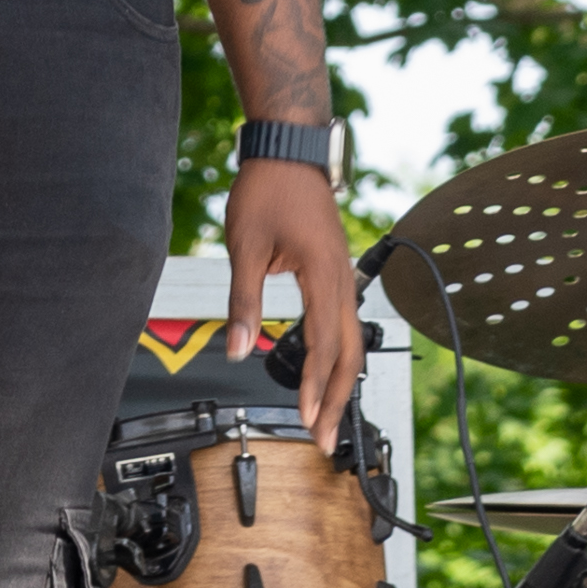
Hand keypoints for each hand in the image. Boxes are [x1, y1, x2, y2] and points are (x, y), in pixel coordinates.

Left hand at [222, 157, 362, 433]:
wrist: (288, 149)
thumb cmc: (267, 189)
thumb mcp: (245, 246)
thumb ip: (243, 301)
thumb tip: (235, 348)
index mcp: (323, 275)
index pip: (324, 344)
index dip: (315, 387)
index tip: (307, 420)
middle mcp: (342, 279)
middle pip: (349, 353)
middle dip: (337, 398)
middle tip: (325, 438)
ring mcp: (343, 275)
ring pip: (351, 340)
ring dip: (339, 380)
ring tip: (325, 415)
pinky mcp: (336, 271)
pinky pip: (345, 321)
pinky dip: (339, 353)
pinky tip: (326, 371)